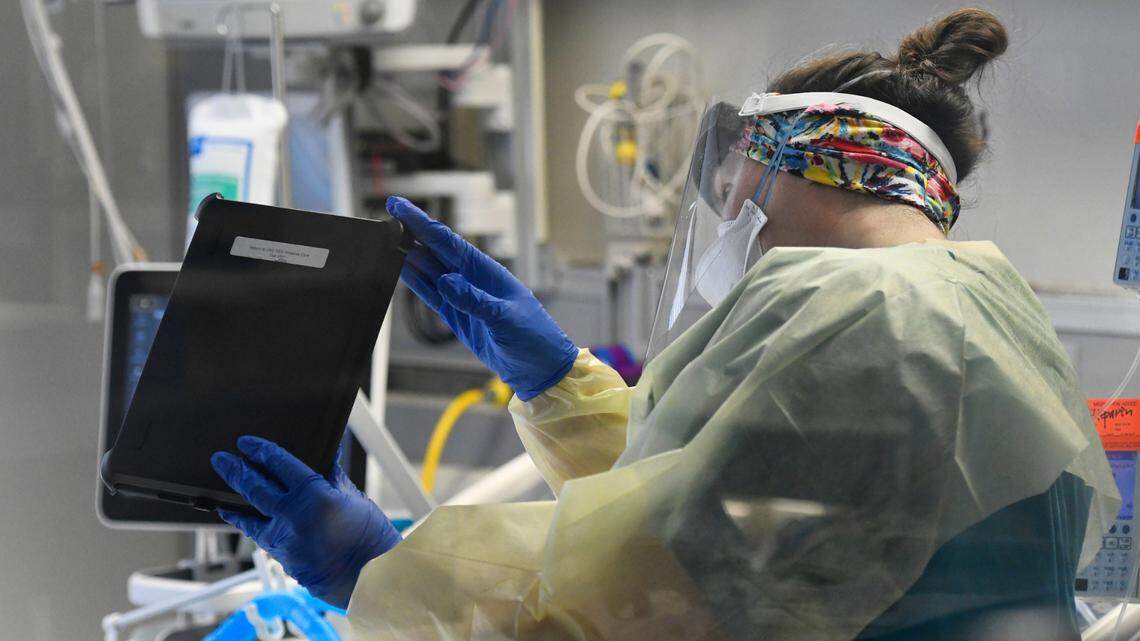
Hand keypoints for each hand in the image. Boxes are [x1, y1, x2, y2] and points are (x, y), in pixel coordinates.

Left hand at [211, 436, 400, 608]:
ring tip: (223, 495)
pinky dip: (251, 527)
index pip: (278, 464)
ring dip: (235, 503)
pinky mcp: (283, 559)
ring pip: (250, 517)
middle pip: (254, 487)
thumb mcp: (353, 497)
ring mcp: (285, 541)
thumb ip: (331, 475)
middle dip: (234, 470)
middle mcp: (293, 518)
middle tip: (220, 460)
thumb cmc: (369, 537)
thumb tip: (325, 453)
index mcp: (313, 496)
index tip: (246, 443)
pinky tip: (244, 520)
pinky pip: (262, 538)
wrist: (370, 577)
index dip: (259, 450)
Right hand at [388, 196, 577, 400]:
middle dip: (412, 232)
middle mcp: (472, 280)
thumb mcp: (506, 319)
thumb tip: (446, 281)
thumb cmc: (535, 340)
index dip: (423, 223)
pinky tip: (401, 269)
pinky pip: (432, 295)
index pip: (448, 241)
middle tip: (387, 215)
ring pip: (430, 270)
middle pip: (436, 250)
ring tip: (386, 239)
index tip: (400, 206)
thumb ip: (475, 301)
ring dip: (410, 255)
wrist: (541, 369)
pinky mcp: (458, 317)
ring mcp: (463, 297)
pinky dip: (416, 283)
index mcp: (487, 272)